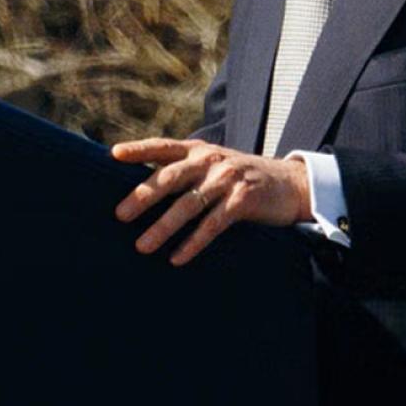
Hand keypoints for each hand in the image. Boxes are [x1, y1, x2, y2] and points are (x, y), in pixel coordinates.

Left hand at [111, 138, 312, 264]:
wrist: (291, 184)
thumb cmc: (239, 178)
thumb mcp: (211, 165)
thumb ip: (181, 170)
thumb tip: (137, 189)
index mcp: (198, 151)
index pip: (163, 147)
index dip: (139, 149)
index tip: (114, 154)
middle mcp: (210, 161)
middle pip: (170, 178)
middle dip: (143, 197)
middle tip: (120, 216)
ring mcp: (228, 180)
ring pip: (189, 205)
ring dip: (163, 227)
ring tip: (142, 246)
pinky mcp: (244, 200)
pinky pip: (213, 224)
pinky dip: (193, 243)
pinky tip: (177, 258)